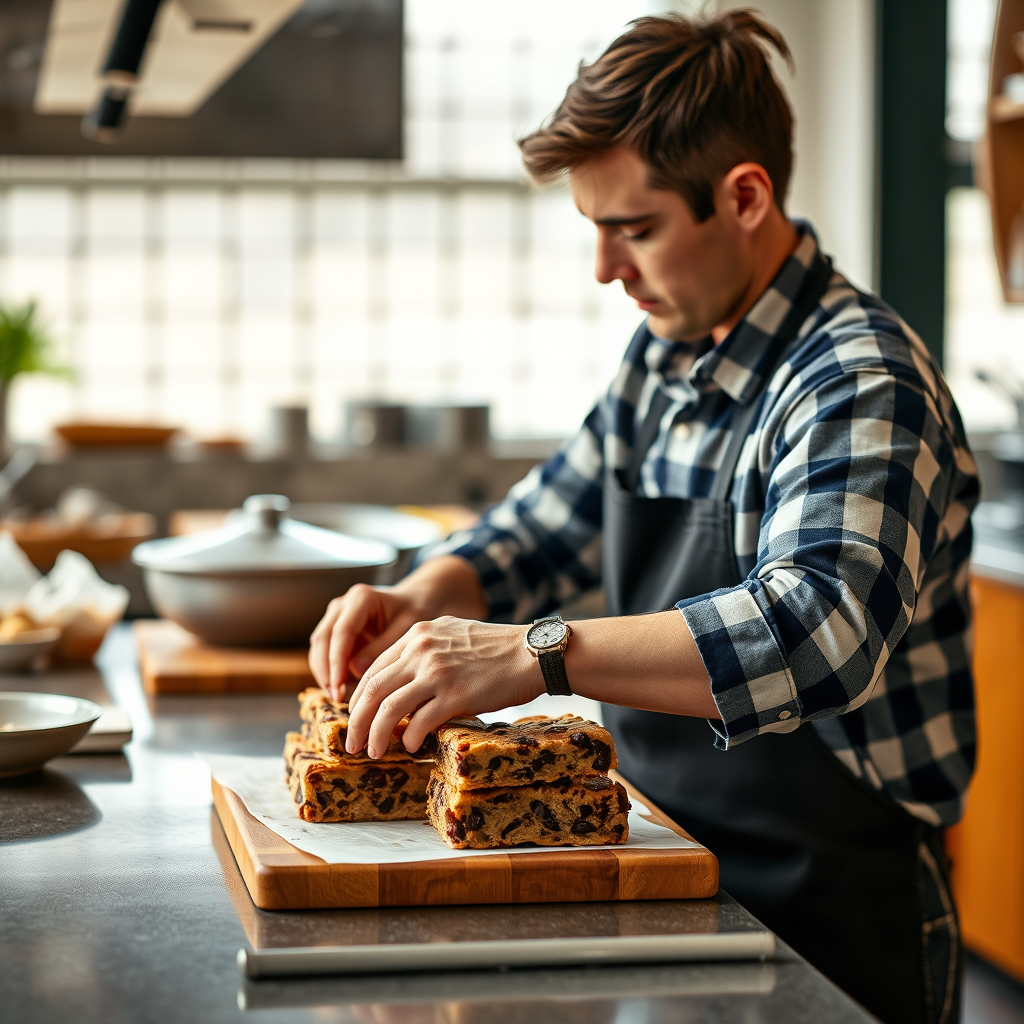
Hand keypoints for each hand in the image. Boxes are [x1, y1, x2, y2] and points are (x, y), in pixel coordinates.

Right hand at [308, 555, 488, 700]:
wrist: (417, 600)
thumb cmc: (417, 611)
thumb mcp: (407, 628)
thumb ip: (382, 647)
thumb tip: (355, 670)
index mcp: (362, 598)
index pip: (342, 631)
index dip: (337, 660)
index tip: (338, 685)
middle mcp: (343, 603)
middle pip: (323, 638)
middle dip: (326, 669)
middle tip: (335, 696)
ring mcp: (336, 615)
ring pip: (318, 645)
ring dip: (324, 671)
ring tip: (336, 696)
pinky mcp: (335, 628)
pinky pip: (325, 651)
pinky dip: (328, 669)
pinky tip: (340, 689)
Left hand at [344, 616, 544, 757]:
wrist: (531, 653)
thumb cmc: (495, 648)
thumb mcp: (450, 635)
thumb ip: (422, 652)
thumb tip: (399, 683)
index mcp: (417, 635)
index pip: (373, 668)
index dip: (358, 697)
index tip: (356, 717)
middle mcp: (421, 651)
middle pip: (371, 690)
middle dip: (356, 721)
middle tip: (352, 743)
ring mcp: (437, 673)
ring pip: (388, 709)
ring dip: (376, 735)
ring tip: (373, 751)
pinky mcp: (455, 695)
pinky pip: (419, 723)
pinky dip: (410, 738)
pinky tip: (412, 746)